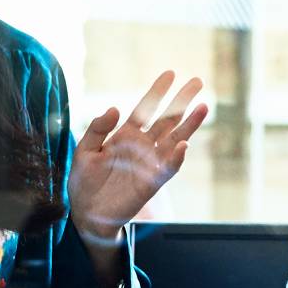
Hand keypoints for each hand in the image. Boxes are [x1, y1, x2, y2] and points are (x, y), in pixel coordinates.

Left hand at [69, 72, 209, 241]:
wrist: (86, 213)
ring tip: (204, 107)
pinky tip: (185, 144)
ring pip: (175, 139)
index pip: (146, 109)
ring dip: (189, 125)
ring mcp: (150, 163)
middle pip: (167, 120)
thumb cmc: (84, 182)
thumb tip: (115, 108)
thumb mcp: (84, 151)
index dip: (157, 92)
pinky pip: (169, 168)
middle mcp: (142, 146)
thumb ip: (98, 129)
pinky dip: (177, 158)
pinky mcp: (152, 182)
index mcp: (125, 135)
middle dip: (182, 101)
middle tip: (198, 82)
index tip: (170, 74)